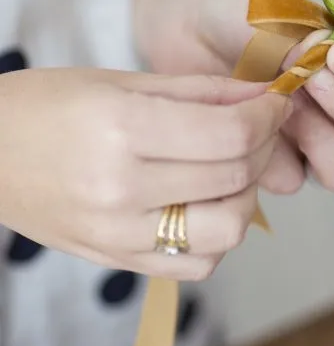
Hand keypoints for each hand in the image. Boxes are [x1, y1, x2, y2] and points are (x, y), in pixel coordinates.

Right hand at [0, 68, 289, 279]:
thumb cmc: (46, 105)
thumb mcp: (121, 81)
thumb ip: (200, 91)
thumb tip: (264, 93)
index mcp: (122, 129)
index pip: (231, 135)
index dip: (268, 116)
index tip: (275, 101)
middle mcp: (121, 189)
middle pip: (234, 179)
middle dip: (264, 147)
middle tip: (259, 127)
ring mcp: (117, 234)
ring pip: (225, 233)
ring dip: (245, 196)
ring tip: (230, 168)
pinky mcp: (115, 261)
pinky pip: (194, 264)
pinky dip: (215, 236)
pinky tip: (203, 203)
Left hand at [136, 0, 333, 194]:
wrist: (182, 28)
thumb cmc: (234, 13)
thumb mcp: (268, 13)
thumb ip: (299, 33)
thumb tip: (325, 49)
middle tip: (313, 80)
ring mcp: (311, 144)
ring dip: (324, 144)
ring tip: (285, 111)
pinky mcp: (274, 166)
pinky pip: (292, 179)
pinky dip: (274, 158)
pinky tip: (249, 129)